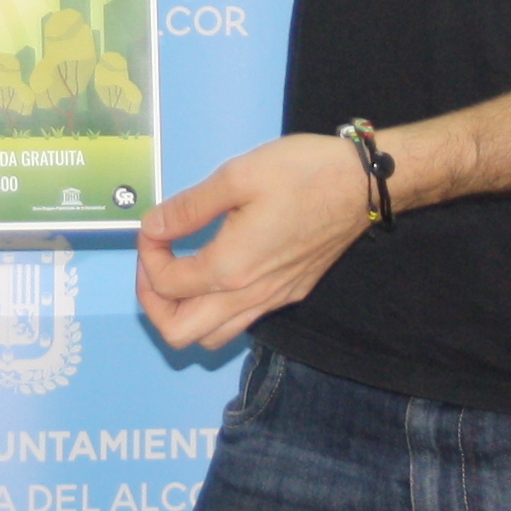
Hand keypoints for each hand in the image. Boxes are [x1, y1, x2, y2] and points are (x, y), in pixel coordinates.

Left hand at [135, 132, 368, 349]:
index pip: (165, 284)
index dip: (146, 254)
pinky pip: (240, 322)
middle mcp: (249, 296)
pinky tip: (217, 271)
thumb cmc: (303, 172)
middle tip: (156, 263)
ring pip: (211, 337)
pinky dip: (214, 309)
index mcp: (230, 267)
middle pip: (179, 333)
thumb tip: (152, 227)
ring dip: (183, 313)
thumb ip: (189, 208)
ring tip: (180, 272)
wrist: (363, 183)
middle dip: (153, 302)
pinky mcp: (290, 295)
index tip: (154, 226)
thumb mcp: (236, 176)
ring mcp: (272, 300)